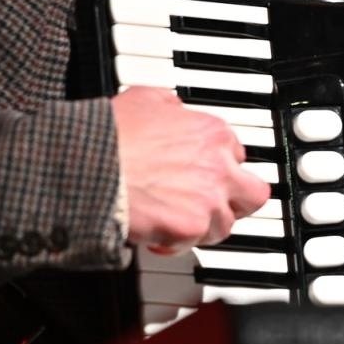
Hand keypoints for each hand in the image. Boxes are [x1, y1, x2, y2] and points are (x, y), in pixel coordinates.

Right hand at [110, 87, 269, 250]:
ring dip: (201, 227)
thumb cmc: (110, 135)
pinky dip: (176, 245)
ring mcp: (210, 198)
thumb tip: (174, 110)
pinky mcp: (193, 226)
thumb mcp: (144, 98)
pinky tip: (157, 237)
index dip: (220, 170)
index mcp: (212, 133)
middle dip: (233, 203)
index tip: (206, 178)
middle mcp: (219, 165)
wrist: (91, 166)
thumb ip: (171, 105)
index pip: (238, 157)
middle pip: (252, 194)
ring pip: (225, 224)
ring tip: (175, 224)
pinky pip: (195, 244)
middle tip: (209, 207)